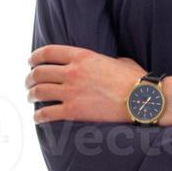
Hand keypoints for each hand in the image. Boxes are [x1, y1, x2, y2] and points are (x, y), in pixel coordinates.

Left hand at [26, 45, 144, 123]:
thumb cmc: (136, 80)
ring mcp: (71, 92)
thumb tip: (104, 63)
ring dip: (31, 95)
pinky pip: (46, 113)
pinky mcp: (73, 111)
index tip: (31, 62)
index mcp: (83, 56)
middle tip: (29, 83)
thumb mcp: (120, 61)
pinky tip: (38, 118)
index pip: (47, 52)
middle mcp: (73, 72)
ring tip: (31, 98)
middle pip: (39, 73)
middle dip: (29, 79)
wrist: (142, 99)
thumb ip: (104, 60)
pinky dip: (39, 116)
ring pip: (38, 92)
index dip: (35, 57)